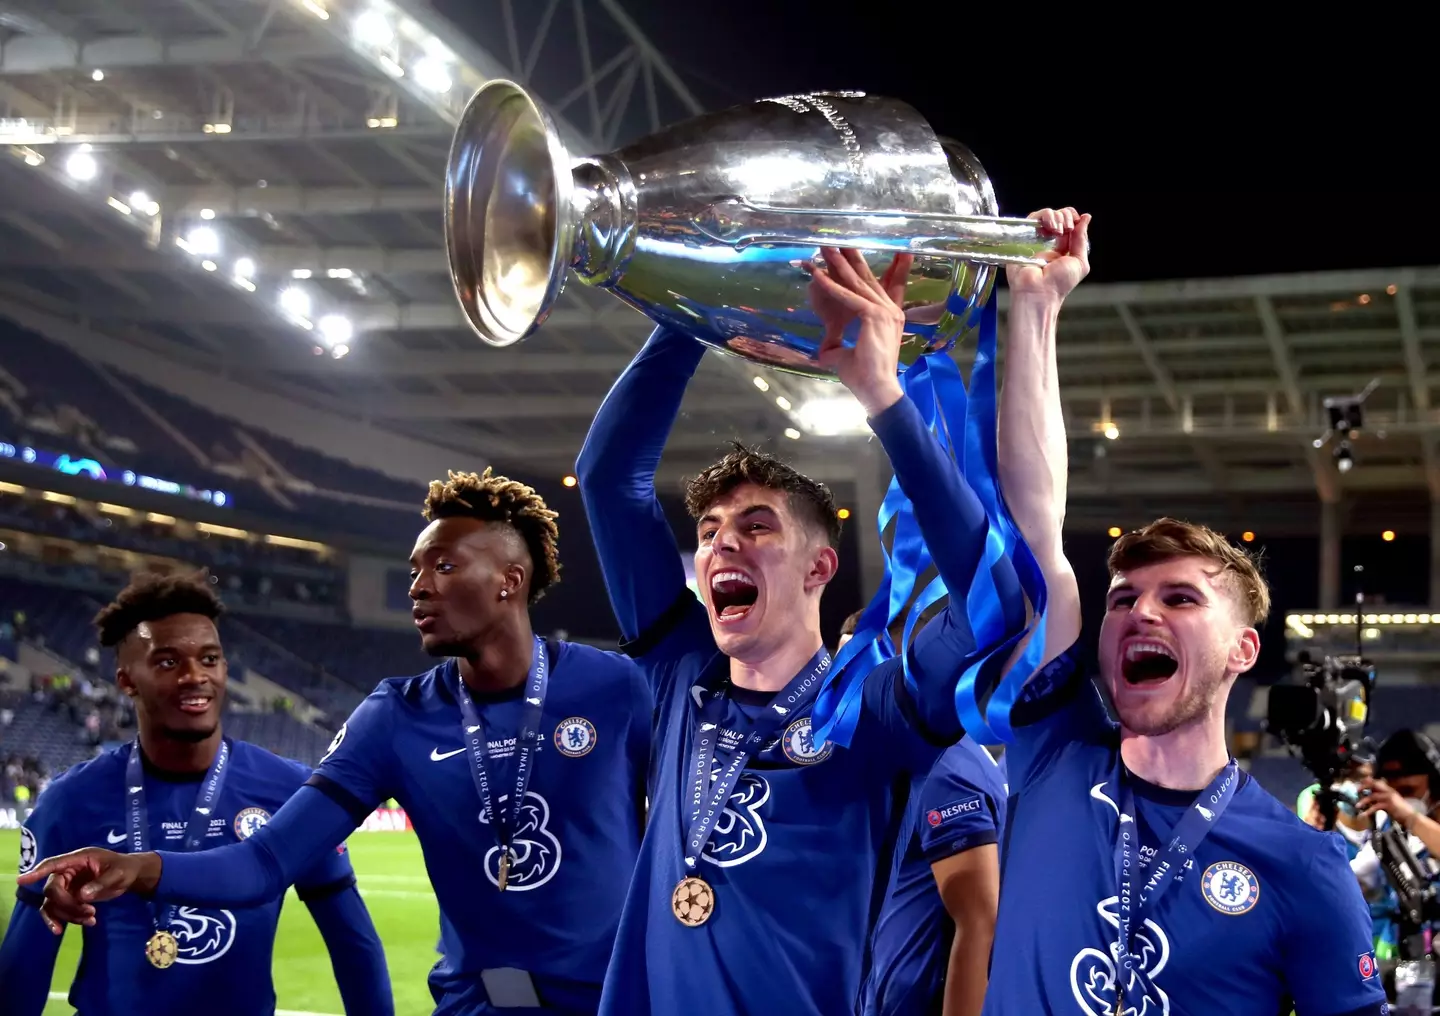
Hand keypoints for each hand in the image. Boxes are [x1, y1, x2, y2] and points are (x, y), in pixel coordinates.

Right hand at [17, 847, 160, 933]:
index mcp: (78, 859)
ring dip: (68, 915)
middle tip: (89, 912)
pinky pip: (59, 912)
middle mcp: (68, 872)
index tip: (22, 881)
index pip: (53, 864)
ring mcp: (67, 886)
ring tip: (91, 919)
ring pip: (53, 904)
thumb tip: (82, 896)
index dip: (36, 872)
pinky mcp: (69, 898)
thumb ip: (101, 883)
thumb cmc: (124, 868)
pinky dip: (69, 920)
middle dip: (67, 905)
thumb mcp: (118, 874)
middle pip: (52, 890)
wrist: (130, 876)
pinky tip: (88, 923)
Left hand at [807, 246, 911, 415]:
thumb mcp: (846, 356)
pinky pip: (848, 297)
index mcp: (890, 317)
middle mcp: (891, 311)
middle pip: (869, 277)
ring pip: (858, 282)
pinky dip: (831, 286)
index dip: (888, 266)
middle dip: (854, 257)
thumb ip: (837, 348)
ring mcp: (885, 312)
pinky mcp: (874, 316)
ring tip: (826, 247)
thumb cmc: (865, 377)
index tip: (886, 249)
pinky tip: (817, 274)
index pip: (888, 285)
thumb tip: (825, 351)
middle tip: (842, 238)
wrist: (878, 391)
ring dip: (839, 264)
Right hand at [1006, 207, 1090, 303]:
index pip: (1070, 223)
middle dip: (1066, 216)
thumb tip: (1085, 218)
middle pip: (1059, 215)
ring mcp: (1036, 239)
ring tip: (1057, 229)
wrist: (1038, 291)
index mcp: (1064, 248)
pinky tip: (1050, 227)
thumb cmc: (1059, 284)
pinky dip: (1044, 217)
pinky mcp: (1024, 237)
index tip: (1075, 222)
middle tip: (1067, 228)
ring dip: (1056, 217)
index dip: (1073, 218)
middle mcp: (1050, 241)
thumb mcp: (1080, 262)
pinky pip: (1033, 218)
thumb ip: (1082, 240)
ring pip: (1046, 214)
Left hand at [1357, 777, 1416, 828]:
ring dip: (1363, 801)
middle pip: (1374, 784)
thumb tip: (1369, 796)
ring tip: (1357, 805)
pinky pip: (1375, 806)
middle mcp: (1389, 791)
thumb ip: (1380, 798)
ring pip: (1373, 796)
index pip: (1377, 782)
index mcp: (1389, 790)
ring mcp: (1389, 797)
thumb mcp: (1389, 802)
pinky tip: (1363, 815)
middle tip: (1357, 790)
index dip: (1368, 781)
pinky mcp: (1389, 805)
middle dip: (1364, 786)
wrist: (1411, 817)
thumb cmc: (1400, 811)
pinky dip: (1368, 811)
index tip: (1360, 782)